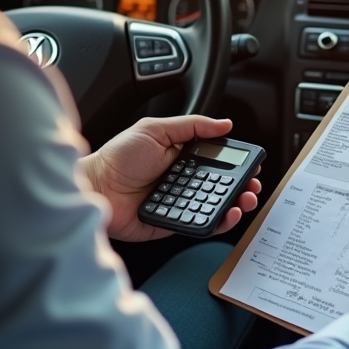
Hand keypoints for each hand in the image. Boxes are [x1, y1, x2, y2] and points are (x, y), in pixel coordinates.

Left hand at [78, 116, 261, 241]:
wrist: (95, 186)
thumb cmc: (117, 157)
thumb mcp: (155, 129)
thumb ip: (191, 126)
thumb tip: (224, 124)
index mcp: (180, 156)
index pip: (216, 160)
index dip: (235, 163)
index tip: (251, 164)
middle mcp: (181, 180)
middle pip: (220, 185)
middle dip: (241, 185)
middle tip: (253, 185)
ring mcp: (178, 202)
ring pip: (214, 205)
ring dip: (235, 203)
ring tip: (246, 200)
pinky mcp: (173, 223)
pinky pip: (200, 224)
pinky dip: (218, 222)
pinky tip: (228, 214)